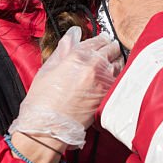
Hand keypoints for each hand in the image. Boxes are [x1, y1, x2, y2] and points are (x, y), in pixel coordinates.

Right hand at [9, 26, 123, 151]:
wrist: (48, 128)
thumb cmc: (43, 102)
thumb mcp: (48, 69)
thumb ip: (63, 49)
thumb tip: (72, 34)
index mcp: (77, 56)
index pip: (97, 40)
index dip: (100, 38)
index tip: (101, 39)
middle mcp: (94, 66)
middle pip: (112, 49)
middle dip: (110, 47)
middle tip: (109, 48)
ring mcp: (104, 82)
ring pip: (119, 63)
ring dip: (116, 60)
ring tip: (111, 62)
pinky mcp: (109, 96)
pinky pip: (120, 79)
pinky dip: (118, 76)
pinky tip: (112, 77)